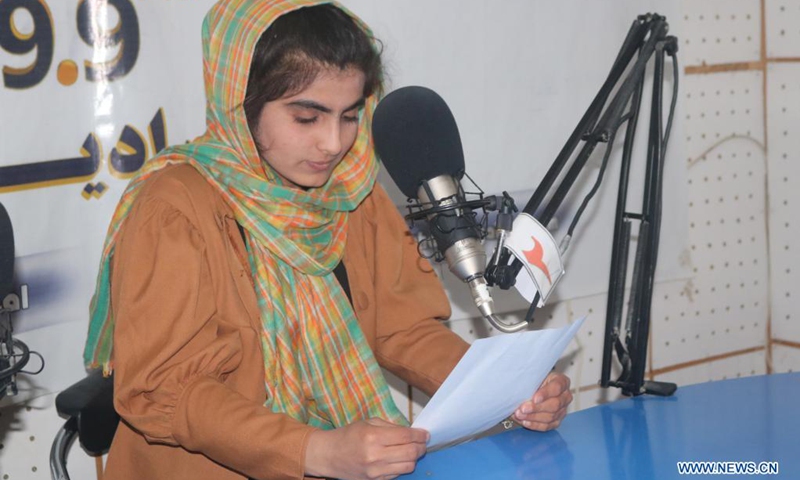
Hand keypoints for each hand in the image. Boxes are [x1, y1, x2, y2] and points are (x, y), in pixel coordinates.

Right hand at [304, 418, 428, 479]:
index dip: (420, 435)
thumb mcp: (369, 423)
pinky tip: (399, 459)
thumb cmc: (349, 435)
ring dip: (414, 458)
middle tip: (422, 442)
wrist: (329, 455)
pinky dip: (402, 466)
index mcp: (373, 437)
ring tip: (412, 451)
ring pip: (408, 466)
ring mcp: (375, 472)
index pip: (406, 437)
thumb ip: (391, 427)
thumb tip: (413, 432)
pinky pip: (398, 475)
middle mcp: (375, 456)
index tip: (425, 434)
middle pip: (411, 453)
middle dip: (421, 447)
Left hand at [513, 372, 571, 430]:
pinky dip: (535, 425)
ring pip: (550, 417)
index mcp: (562, 381)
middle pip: (554, 404)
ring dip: (533, 417)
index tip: (534, 398)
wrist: (534, 388)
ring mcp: (562, 410)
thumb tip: (521, 391)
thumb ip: (531, 383)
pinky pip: (547, 426)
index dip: (545, 393)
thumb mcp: (534, 377)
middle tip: (523, 408)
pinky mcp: (557, 421)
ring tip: (520, 415)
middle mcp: (565, 396)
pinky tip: (526, 422)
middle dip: (537, 408)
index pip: (557, 387)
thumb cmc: (535, 381)